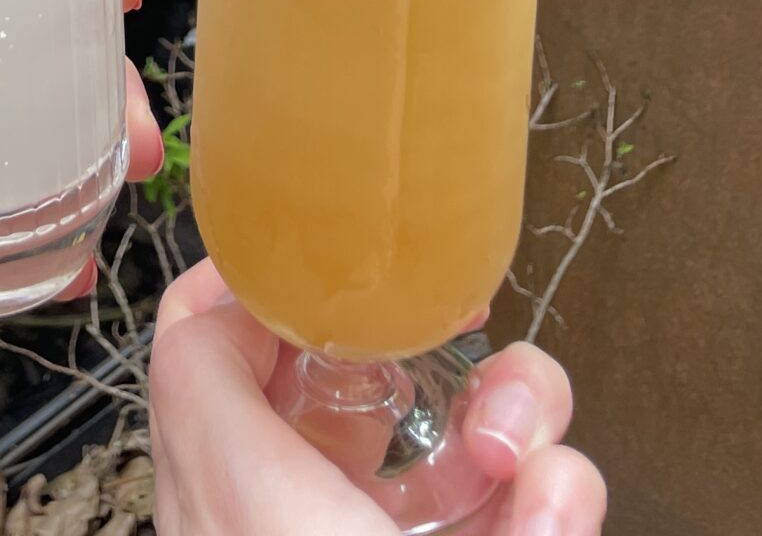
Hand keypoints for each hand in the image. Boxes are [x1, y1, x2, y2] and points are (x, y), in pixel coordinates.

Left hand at [149, 261, 603, 534]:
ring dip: (518, 415)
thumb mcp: (245, 505)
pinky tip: (553, 513)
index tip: (325, 253)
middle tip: (456, 328)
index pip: (217, 359)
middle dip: (428, 346)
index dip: (264, 293)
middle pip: (363, 382)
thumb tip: (201, 301)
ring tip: (520, 452)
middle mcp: (320, 523)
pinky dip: (559, 495)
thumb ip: (206, 389)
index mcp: (232, 496)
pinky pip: (540, 505)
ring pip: (472, 433)